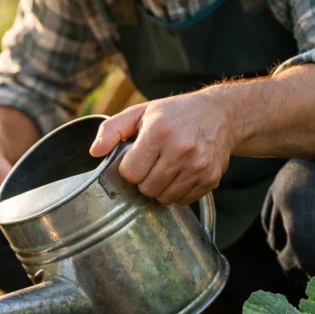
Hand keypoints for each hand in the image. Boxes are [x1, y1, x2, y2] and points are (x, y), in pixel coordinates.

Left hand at [88, 92, 234, 205]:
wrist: (220, 114)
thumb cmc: (173, 114)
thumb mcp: (140, 113)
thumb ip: (112, 130)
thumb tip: (94, 152)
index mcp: (159, 132)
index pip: (130, 173)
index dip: (130, 168)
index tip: (137, 158)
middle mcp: (181, 150)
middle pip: (146, 188)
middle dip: (144, 179)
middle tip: (152, 164)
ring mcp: (198, 166)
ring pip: (164, 198)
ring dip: (160, 188)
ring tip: (166, 168)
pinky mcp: (211, 179)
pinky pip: (183, 200)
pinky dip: (178, 192)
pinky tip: (181, 173)